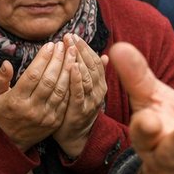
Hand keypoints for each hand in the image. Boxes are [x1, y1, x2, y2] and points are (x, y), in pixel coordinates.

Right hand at [0, 41, 72, 151]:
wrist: (8, 142)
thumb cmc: (0, 114)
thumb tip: (6, 63)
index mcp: (15, 100)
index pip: (32, 75)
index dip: (43, 59)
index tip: (50, 45)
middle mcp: (32, 108)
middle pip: (49, 80)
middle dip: (59, 60)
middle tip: (64, 45)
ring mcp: (45, 116)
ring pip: (61, 89)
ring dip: (69, 70)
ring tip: (73, 53)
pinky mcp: (55, 121)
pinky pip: (66, 100)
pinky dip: (72, 84)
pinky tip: (76, 71)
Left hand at [53, 34, 109, 158]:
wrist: (77, 138)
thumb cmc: (80, 110)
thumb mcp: (90, 90)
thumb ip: (97, 74)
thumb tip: (105, 56)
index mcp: (101, 84)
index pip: (95, 61)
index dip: (85, 47)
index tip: (74, 35)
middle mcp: (99, 91)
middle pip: (91, 66)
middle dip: (80, 49)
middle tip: (69, 36)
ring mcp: (90, 101)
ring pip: (87, 77)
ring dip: (78, 60)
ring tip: (69, 46)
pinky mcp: (80, 111)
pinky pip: (79, 93)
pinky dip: (76, 79)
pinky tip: (70, 66)